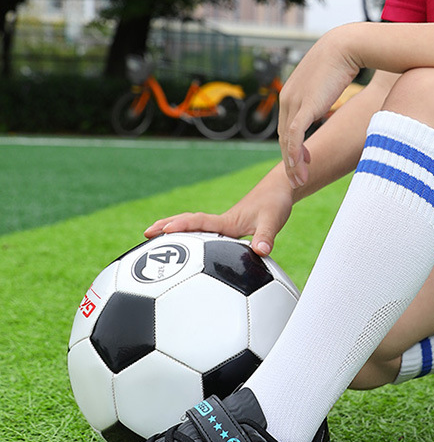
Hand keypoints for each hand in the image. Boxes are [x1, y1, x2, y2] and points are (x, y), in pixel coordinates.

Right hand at [143, 173, 293, 255]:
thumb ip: (266, 237)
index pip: (200, 223)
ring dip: (174, 229)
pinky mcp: (228, 228)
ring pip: (193, 227)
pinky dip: (189, 236)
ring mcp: (223, 225)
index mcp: (227, 222)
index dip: (182, 227)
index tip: (164, 231)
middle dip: (167, 226)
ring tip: (153, 237)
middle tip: (145, 234)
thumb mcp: (273, 221)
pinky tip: (186, 246)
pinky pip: (203, 233)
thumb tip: (260, 252)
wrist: (280, 189)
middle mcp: (221, 223)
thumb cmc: (275, 203)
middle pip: (188, 223)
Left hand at [278, 26, 361, 187]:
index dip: (293, 148)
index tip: (302, 162)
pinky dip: (296, 154)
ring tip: (300, 180)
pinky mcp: (305, 106)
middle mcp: (287, 99)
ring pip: (288, 140)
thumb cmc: (342, 60)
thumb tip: (329, 99)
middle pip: (284, 137)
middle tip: (297, 180)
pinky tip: (300, 167)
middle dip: (290, 161)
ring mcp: (294, 102)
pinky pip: (295, 136)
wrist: (346, 45)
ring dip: (293, 163)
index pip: (287, 127)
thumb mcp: (327, 80)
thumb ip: (322, 93)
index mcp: (291, 93)